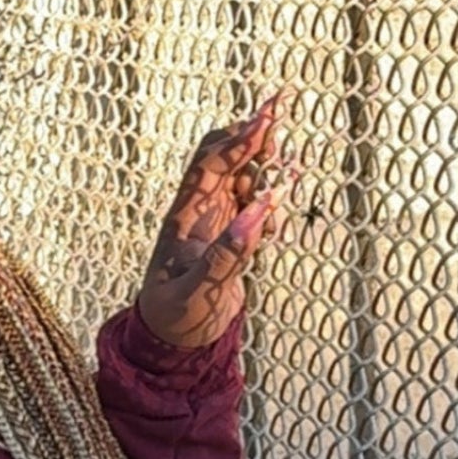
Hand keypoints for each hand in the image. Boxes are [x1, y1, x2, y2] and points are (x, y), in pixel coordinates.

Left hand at [136, 90, 289, 348]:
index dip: (238, 140)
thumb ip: (227, 256)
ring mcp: (215, 221)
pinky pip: (252, 204)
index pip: (210, 165)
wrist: (174, 341)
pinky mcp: (229, 235)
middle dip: (251, 139)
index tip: (268, 117)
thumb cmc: (176, 318)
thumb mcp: (198, 293)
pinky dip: (268, 202)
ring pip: (242, 177)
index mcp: (183, 217)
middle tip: (279, 132)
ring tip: (284, 181)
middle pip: (224, 157)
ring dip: (263, 171)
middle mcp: (198, 212)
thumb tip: (260, 212)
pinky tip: (272, 222)